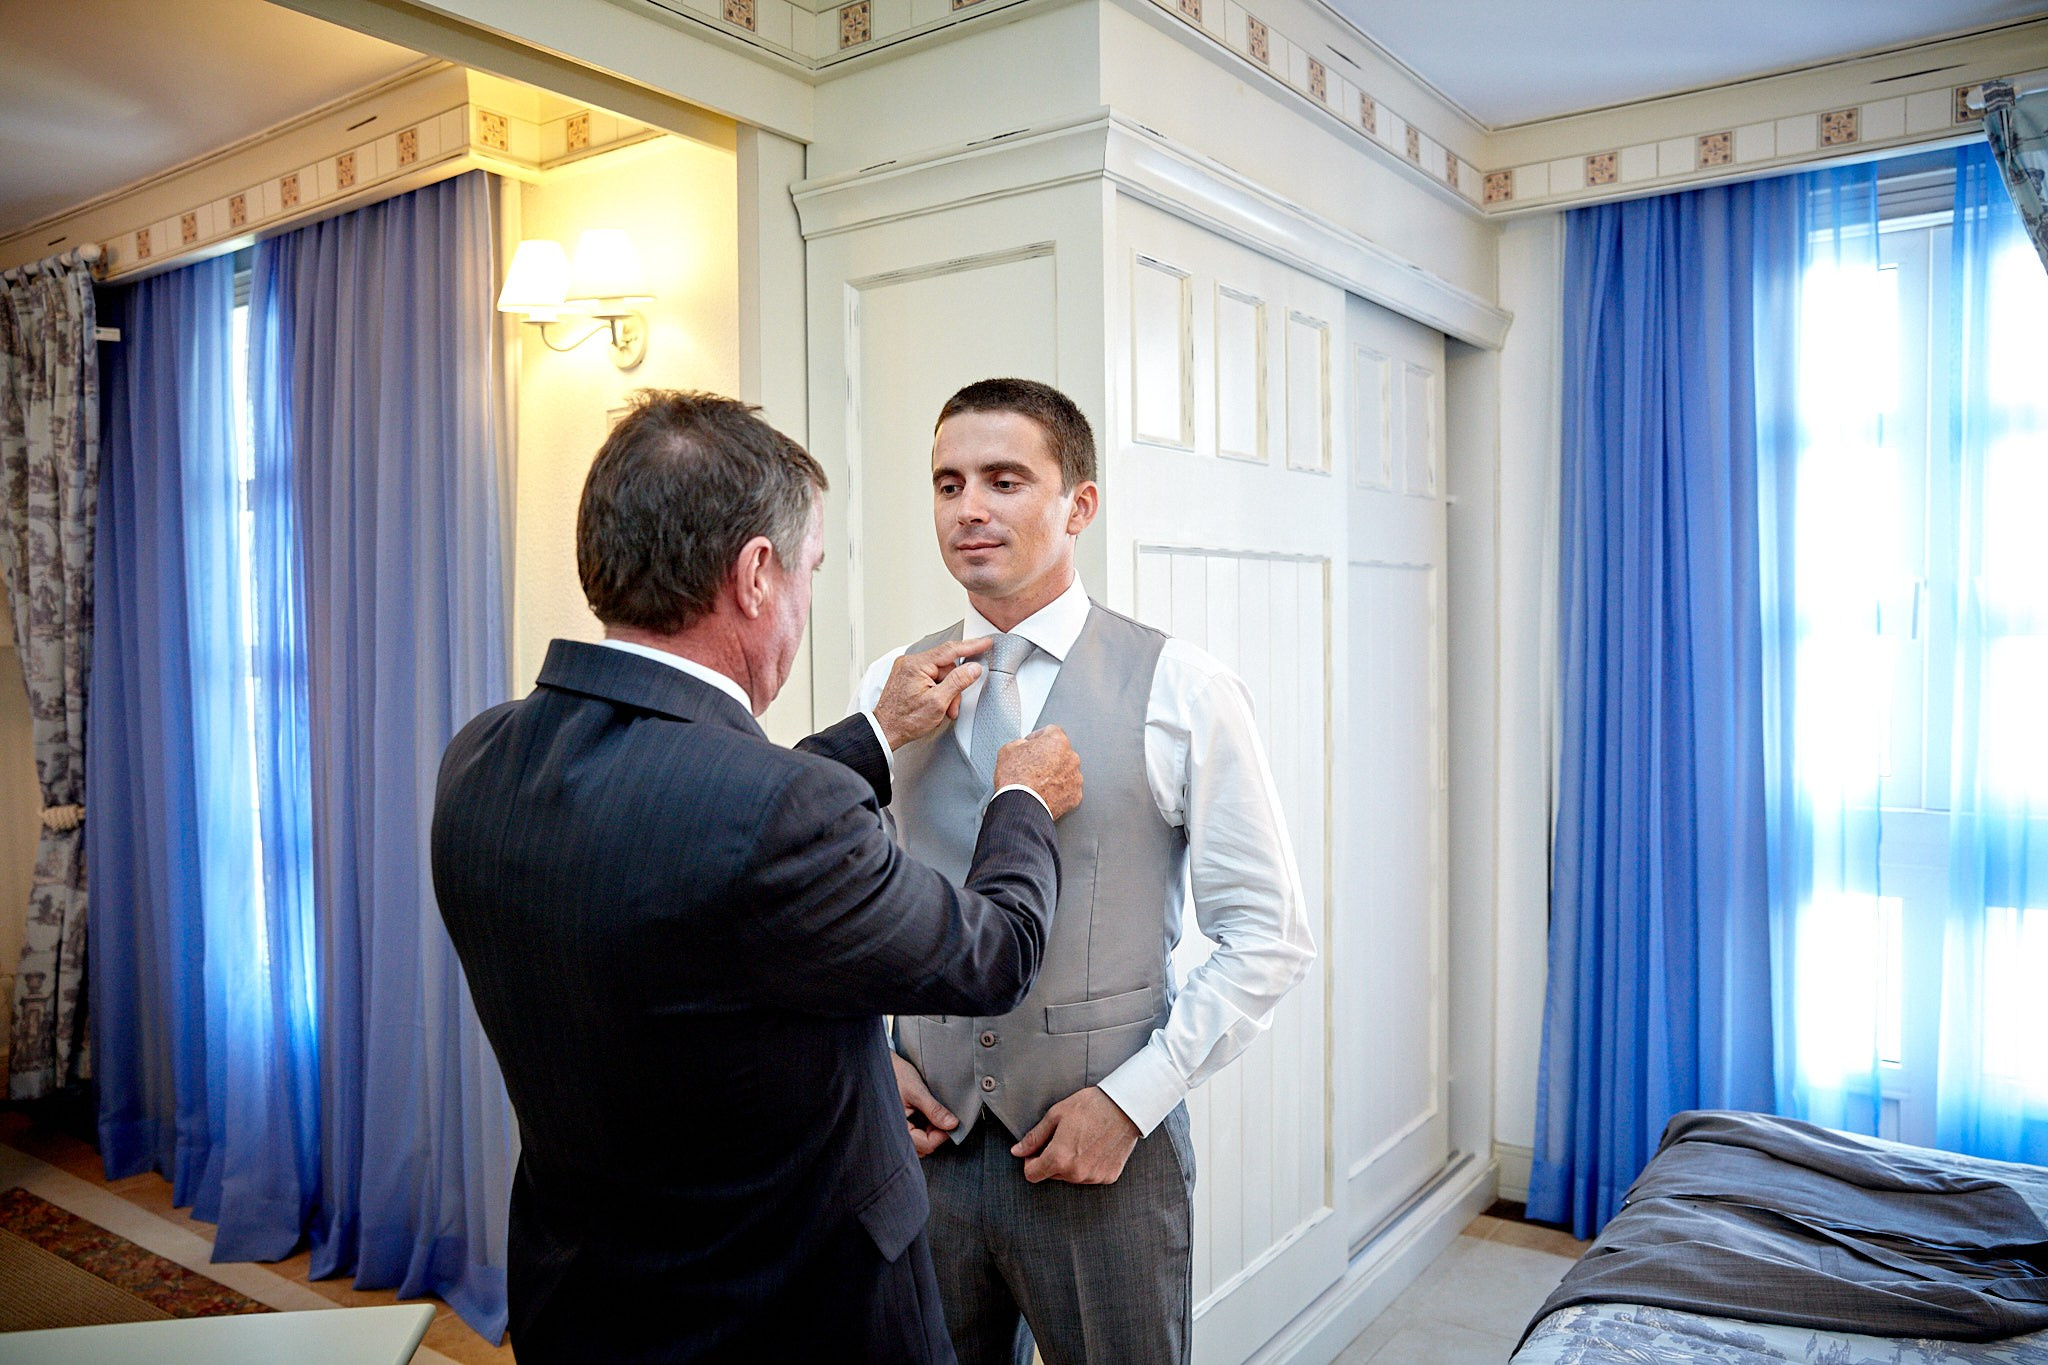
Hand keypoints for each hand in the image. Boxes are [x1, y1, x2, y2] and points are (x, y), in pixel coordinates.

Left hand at [874, 637, 992, 749]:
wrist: (885, 731)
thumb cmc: (905, 720)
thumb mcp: (937, 703)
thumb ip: (957, 682)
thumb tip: (973, 668)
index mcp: (916, 665)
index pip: (950, 650)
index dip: (971, 646)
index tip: (985, 642)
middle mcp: (910, 663)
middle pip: (946, 667)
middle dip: (954, 687)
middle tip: (952, 707)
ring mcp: (908, 670)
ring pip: (940, 675)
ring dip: (946, 693)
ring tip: (943, 711)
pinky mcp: (908, 677)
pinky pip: (930, 678)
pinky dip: (937, 692)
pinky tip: (935, 705)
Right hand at [893, 1053, 956, 1156]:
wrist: (881, 1065)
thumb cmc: (894, 1075)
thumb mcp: (916, 1090)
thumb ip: (933, 1109)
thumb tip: (952, 1124)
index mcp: (897, 1128)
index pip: (926, 1144)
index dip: (942, 1134)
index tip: (952, 1122)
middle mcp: (896, 1133)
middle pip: (924, 1147)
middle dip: (937, 1134)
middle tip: (943, 1116)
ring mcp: (898, 1130)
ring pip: (920, 1143)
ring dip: (931, 1132)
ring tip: (933, 1114)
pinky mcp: (900, 1125)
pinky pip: (916, 1135)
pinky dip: (925, 1128)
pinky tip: (926, 1114)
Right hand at [992, 724, 1081, 819]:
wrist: (1021, 806)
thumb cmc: (1015, 779)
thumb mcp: (1008, 749)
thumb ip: (1020, 743)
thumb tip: (1022, 746)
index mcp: (1057, 741)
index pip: (1051, 731)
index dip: (1038, 737)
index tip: (1031, 744)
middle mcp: (1071, 757)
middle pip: (1060, 752)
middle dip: (1048, 757)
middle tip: (1032, 765)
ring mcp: (1075, 778)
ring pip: (1065, 771)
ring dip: (1054, 774)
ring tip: (1037, 782)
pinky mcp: (1075, 796)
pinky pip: (1067, 789)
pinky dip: (1058, 790)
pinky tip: (1044, 793)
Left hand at [1010, 1086, 1139, 1183]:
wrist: (1125, 1107)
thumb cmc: (1091, 1106)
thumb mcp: (1056, 1115)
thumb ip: (1034, 1137)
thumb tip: (1017, 1151)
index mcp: (1059, 1158)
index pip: (1032, 1175)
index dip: (1030, 1161)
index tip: (1037, 1150)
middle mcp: (1076, 1173)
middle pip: (1051, 1175)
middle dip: (1051, 1159)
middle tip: (1062, 1137)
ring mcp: (1093, 1177)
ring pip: (1071, 1176)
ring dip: (1070, 1163)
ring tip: (1081, 1139)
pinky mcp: (1108, 1176)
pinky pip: (1089, 1175)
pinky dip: (1088, 1165)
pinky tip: (1094, 1146)